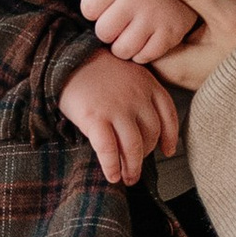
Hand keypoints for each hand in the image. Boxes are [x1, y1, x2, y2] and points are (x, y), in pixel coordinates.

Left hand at [43, 0, 197, 65]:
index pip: (87, 9)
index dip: (95, 9)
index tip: (109, 1)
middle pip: (103, 33)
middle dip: (109, 29)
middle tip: (123, 17)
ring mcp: (155, 16)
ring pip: (121, 49)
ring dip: (124, 44)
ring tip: (133, 28)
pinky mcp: (171, 33)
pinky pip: (143, 57)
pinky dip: (142, 52)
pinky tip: (147, 36)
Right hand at [59, 49, 182, 183]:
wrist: (66, 58)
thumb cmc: (94, 68)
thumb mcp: (127, 72)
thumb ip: (139, 93)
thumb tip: (143, 127)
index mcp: (147, 84)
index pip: (168, 115)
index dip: (170, 136)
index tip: (167, 150)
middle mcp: (137, 98)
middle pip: (151, 135)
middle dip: (145, 156)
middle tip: (136, 168)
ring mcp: (117, 108)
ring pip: (134, 147)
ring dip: (132, 168)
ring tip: (127, 178)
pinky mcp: (95, 118)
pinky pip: (109, 150)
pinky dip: (111, 167)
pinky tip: (111, 176)